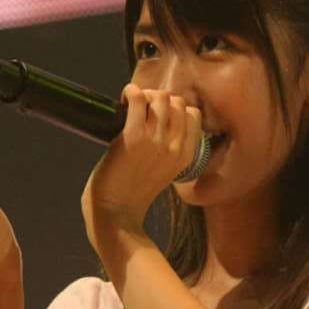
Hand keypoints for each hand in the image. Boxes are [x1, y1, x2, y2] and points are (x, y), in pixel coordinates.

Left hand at [81, 84, 202, 239]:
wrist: (115, 215)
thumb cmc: (132, 195)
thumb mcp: (163, 173)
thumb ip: (168, 150)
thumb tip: (157, 122)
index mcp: (185, 155)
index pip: (193, 114)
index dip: (175, 108)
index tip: (157, 114)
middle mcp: (175, 146)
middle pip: (177, 102)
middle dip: (158, 99)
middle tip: (141, 110)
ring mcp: (155, 141)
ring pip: (159, 96)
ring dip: (144, 95)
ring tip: (131, 106)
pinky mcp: (133, 137)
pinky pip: (138, 98)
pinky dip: (130, 92)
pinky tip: (123, 100)